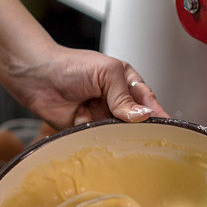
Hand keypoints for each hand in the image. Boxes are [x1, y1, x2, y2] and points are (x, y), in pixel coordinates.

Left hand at [4, 45, 169, 128]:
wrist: (37, 77)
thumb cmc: (70, 66)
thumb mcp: (106, 73)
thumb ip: (124, 95)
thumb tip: (142, 115)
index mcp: (125, 84)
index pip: (148, 101)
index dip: (158, 115)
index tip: (169, 129)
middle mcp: (115, 103)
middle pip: (135, 122)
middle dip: (137, 129)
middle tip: (141, 135)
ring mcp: (100, 118)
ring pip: (117, 134)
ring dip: (116, 134)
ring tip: (113, 129)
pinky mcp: (85, 131)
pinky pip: (97, 141)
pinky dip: (95, 137)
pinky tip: (87, 126)